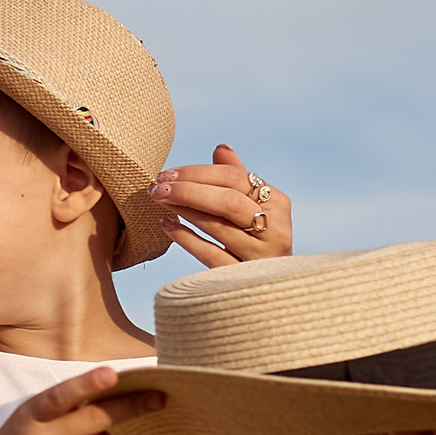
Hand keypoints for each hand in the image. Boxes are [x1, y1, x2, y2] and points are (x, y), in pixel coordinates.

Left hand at [154, 145, 292, 268]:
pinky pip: (209, 255)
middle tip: (156, 187)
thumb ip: (238, 179)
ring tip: (160, 200)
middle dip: (188, 190)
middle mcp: (275, 230)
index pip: (235, 178)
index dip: (198, 173)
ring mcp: (260, 257)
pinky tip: (167, 225)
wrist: (271, 285)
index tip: (167, 173)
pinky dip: (186, 238)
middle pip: (228, 201)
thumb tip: (221, 148)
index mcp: (279, 204)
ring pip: (217, 227)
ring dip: (184, 210)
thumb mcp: (254, 208)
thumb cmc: (257, 238)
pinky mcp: (241, 279)